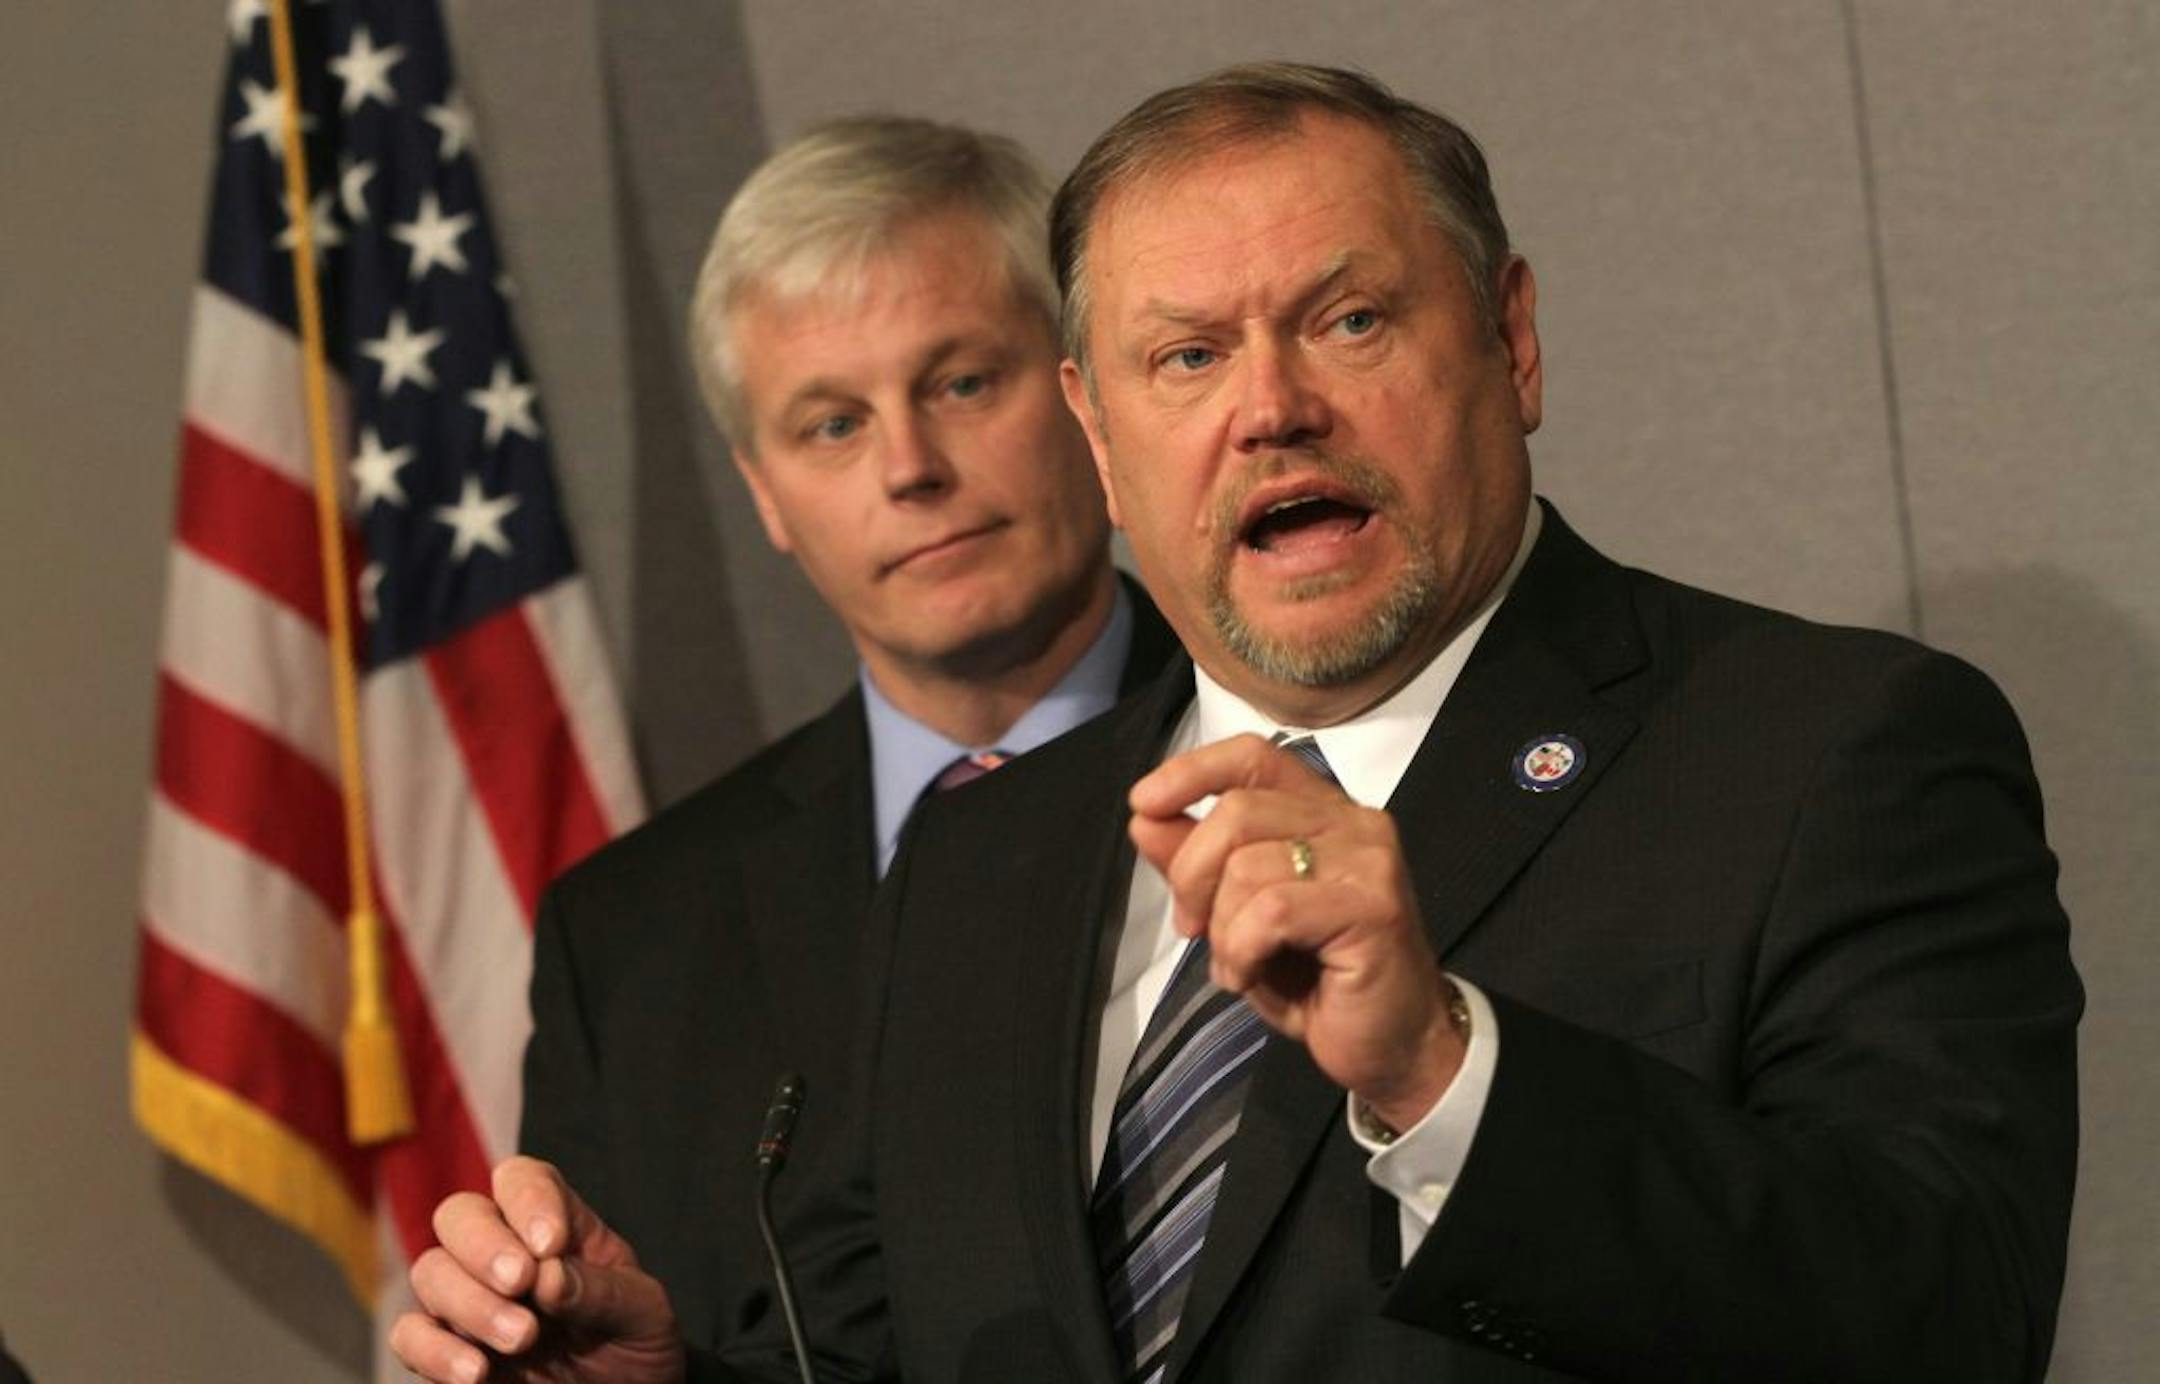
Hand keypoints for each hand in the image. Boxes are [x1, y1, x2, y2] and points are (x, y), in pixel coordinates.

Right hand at [389, 1156, 685, 1382]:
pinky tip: (476, 1374)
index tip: (551, 1245)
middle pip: (460, 1215)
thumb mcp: (643, 1314)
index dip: (528, 1200)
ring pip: (430, 1272)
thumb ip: (601, 1292)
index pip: (522, 1180)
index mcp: (556, 1227)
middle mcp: (503, 1253)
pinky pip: (410, 1336)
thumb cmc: (635, 1346)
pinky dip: (432, 1351)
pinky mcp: (446, 1350)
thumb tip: (549, 1275)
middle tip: (521, 1282)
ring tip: (522, 1339)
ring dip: (469, 1302)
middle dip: (484, 1245)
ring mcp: (469, 1300)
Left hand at [1129, 733, 1463, 1130]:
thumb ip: (1198, 865)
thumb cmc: (1318, 981)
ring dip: (1220, 928)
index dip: (1193, 771)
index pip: (1254, 757)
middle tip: (1192, 929)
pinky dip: (1241, 950)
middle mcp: (1353, 822)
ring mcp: (1368, 861)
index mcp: (1322, 812)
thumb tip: (1144, 818)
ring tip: (1238, 965)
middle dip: (1192, 875)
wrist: (1394, 1045)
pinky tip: (1250, 978)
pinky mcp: (1372, 907)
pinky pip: (1272, 911)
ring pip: (1247, 865)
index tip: (1144, 803)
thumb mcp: (1238, 918)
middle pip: (1236, 811)